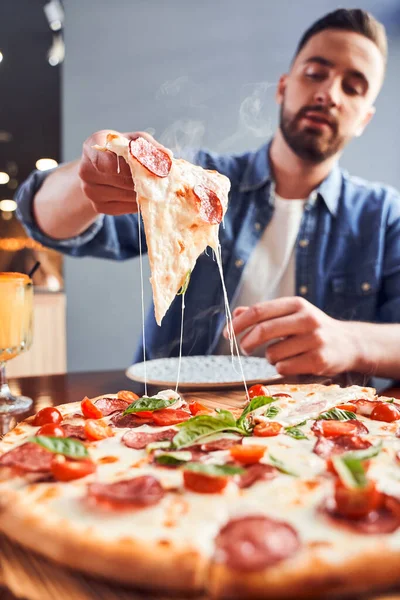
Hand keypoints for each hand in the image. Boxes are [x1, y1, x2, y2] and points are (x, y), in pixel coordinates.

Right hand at [78, 130, 168, 215]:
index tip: (138, 165)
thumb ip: (150, 147)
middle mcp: (85, 170)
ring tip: (153, 186)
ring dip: (143, 192)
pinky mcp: (98, 207)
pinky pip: (125, 207)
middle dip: (142, 178)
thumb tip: (167, 157)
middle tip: (159, 178)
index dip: (122, 165)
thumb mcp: (136, 141)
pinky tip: (143, 196)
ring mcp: (90, 191)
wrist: (106, 167)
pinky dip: (138, 203)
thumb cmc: (123, 150)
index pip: (103, 159)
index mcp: (92, 147)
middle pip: (121, 179)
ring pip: (125, 194)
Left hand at [225, 297, 360, 375]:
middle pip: (263, 330)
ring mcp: (314, 340)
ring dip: (270, 358)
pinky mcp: (319, 360)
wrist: (349, 344)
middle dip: (246, 342)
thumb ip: (264, 314)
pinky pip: (284, 367)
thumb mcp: (291, 315)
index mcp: (296, 304)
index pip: (259, 311)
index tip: (227, 334)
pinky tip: (293, 363)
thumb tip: (235, 314)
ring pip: (272, 353)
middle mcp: (307, 319)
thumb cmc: (312, 329)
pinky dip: (282, 368)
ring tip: (282, 355)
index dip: (238, 323)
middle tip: (243, 349)